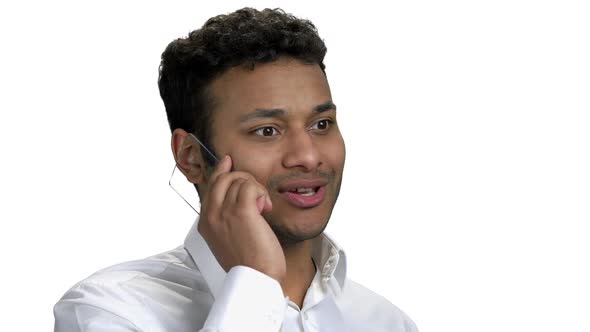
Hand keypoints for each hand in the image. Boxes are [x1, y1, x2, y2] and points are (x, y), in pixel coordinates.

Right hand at [197, 155, 285, 282]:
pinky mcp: (241, 211)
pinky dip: (260, 193)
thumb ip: (227, 218)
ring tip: (262, 207)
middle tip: (257, 194)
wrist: (256, 278)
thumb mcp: (229, 238)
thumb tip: (237, 194)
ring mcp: (224, 213)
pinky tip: (265, 208)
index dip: (221, 171)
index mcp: (205, 223)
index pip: (210, 187)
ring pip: (239, 180)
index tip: (229, 161)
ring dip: (256, 189)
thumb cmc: (249, 262)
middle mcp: (211, 216)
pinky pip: (250, 186)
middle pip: (223, 178)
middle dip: (243, 179)